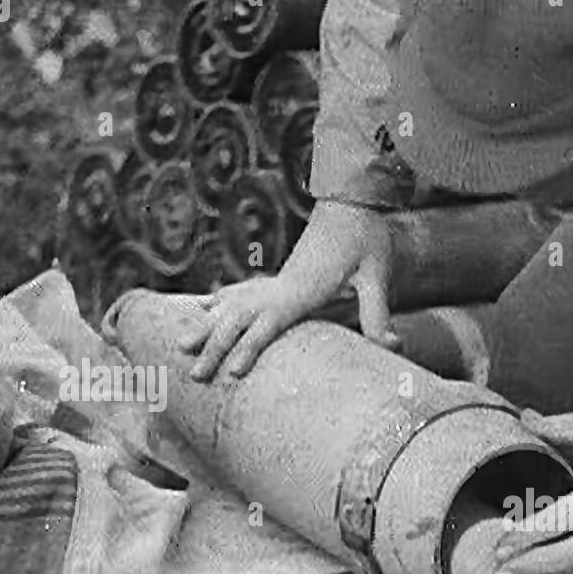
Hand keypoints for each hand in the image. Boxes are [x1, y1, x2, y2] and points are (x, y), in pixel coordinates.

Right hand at [183, 204, 395, 380]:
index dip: (249, 348)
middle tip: (194, 376)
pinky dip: (221, 302)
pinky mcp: (282, 275)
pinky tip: (204, 309)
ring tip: (180, 345)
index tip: (232, 372)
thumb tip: (392, 346)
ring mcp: (279, 279)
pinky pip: (243, 291)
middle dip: (215, 347)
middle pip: (239, 319)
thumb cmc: (365, 237)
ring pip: (233, 305)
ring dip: (207, 327)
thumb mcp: (377, 275)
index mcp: (302, 289)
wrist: (352, 198)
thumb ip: (378, 313)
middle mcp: (282, 285)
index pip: (269, 323)